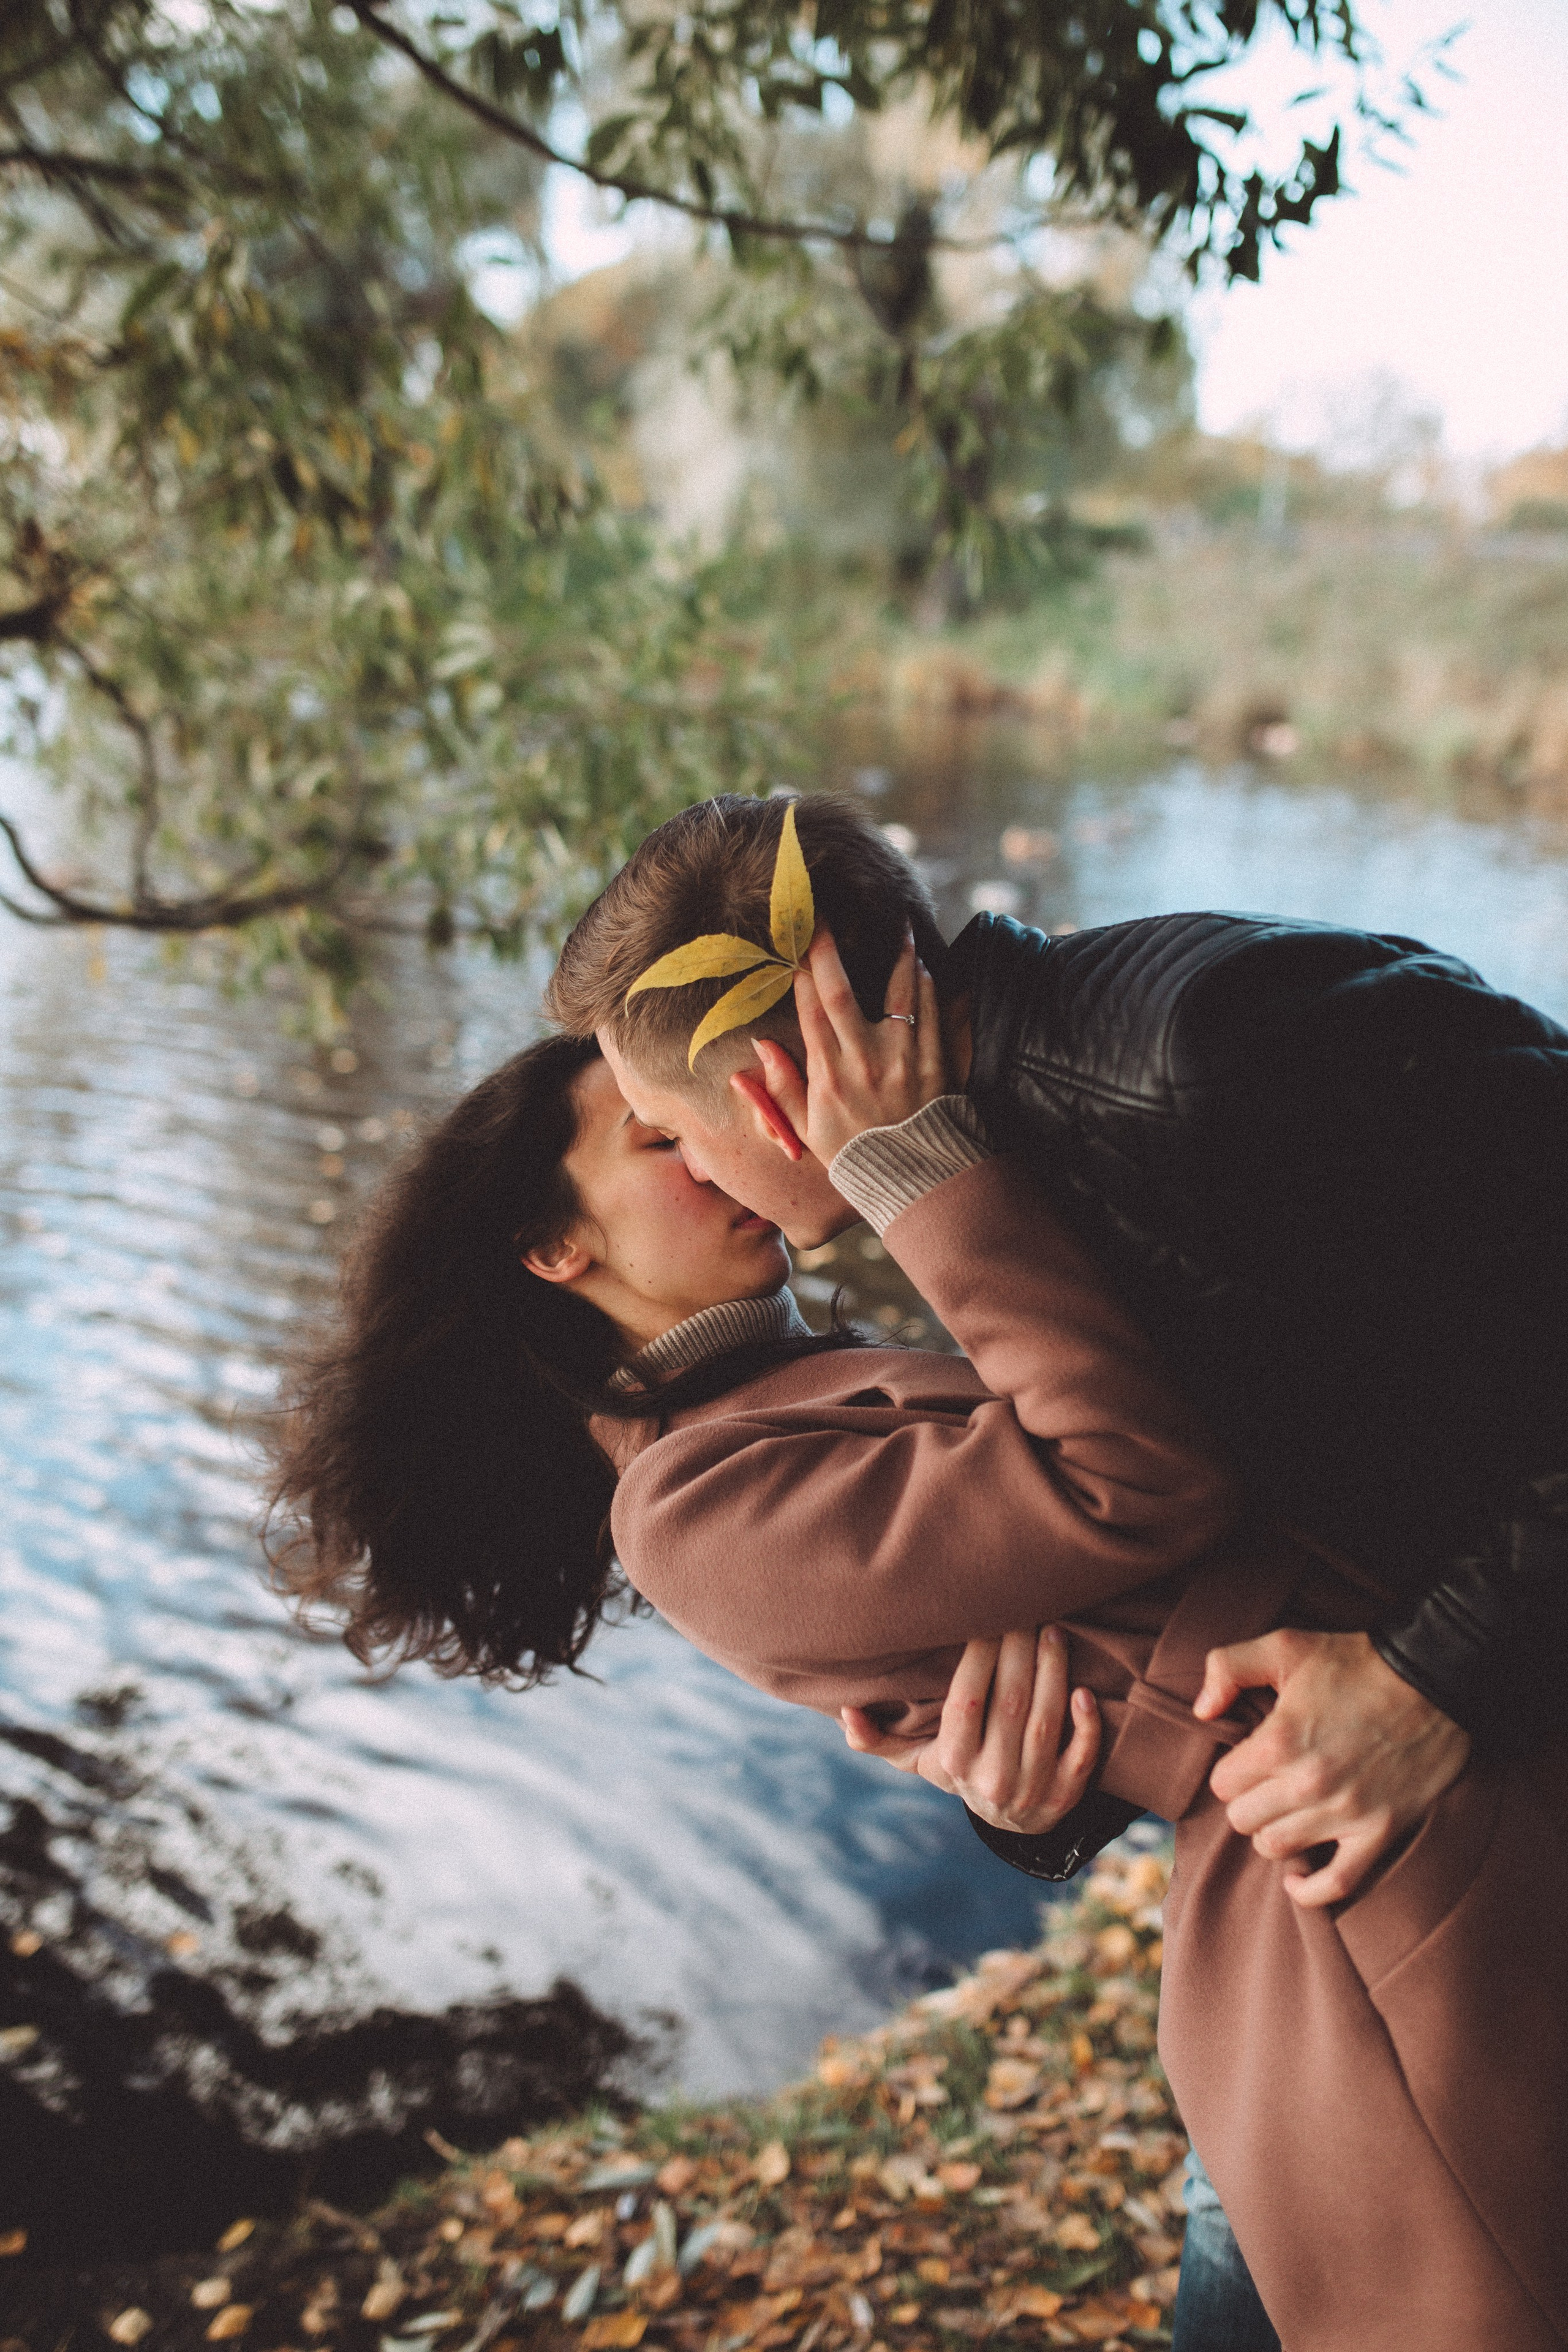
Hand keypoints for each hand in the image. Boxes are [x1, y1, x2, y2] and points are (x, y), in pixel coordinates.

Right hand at [752, 928, 946, 1166]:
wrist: (910, 1177)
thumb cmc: (853, 1152)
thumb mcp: (805, 1128)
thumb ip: (781, 1088)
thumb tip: (759, 1048)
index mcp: (828, 1075)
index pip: (810, 1012)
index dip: (802, 974)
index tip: (795, 943)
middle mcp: (863, 1062)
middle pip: (841, 994)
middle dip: (830, 951)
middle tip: (827, 917)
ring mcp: (902, 1060)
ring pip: (898, 995)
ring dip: (896, 957)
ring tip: (898, 927)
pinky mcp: (934, 1064)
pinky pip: (931, 1015)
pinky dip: (926, 987)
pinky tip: (921, 967)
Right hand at [841, 1627, 1101, 1836]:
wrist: (1009, 1818)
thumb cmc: (958, 1768)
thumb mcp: (916, 1757)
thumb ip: (878, 1737)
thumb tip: (846, 1713)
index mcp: (955, 1762)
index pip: (967, 1701)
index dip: (980, 1657)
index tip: (988, 1619)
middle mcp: (993, 1779)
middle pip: (1011, 1705)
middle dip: (1020, 1651)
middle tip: (1027, 1610)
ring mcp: (1033, 1789)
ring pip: (1047, 1724)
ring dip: (1053, 1673)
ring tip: (1053, 1631)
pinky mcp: (1067, 1796)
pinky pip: (1082, 1759)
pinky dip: (1086, 1726)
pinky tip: (1084, 1690)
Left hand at [1194, 1628, 1471, 1905]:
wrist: (1433, 1677)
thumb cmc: (1355, 1661)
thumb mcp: (1284, 1645)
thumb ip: (1228, 1668)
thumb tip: (1201, 1710)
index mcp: (1279, 1741)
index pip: (1223, 1783)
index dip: (1232, 1771)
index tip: (1251, 1759)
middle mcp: (1308, 1784)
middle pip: (1244, 1819)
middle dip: (1248, 1801)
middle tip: (1267, 1784)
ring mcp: (1346, 1812)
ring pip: (1277, 1848)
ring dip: (1274, 1832)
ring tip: (1286, 1811)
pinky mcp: (1381, 1831)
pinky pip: (1338, 1882)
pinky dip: (1311, 1889)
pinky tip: (1298, 1877)